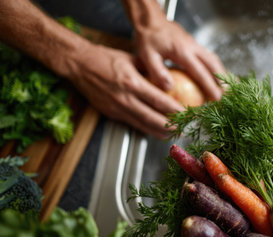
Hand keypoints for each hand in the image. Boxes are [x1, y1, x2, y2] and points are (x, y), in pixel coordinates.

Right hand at [69, 43, 184, 138]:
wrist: (79, 64)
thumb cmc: (105, 58)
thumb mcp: (132, 59)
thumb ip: (150, 69)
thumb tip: (169, 76)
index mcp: (132, 83)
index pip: (159, 101)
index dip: (175, 110)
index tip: (187, 114)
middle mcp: (125, 99)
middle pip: (153, 119)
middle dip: (170, 127)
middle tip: (184, 129)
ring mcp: (118, 109)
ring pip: (144, 126)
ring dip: (159, 132)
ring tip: (173, 134)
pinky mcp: (112, 114)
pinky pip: (133, 124)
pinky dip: (146, 128)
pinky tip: (155, 130)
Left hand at [135, 19, 224, 100]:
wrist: (151, 20)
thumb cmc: (148, 37)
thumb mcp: (147, 55)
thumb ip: (157, 71)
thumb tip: (169, 87)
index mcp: (182, 51)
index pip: (200, 71)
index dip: (210, 85)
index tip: (216, 97)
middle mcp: (192, 47)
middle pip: (213, 64)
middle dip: (223, 80)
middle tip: (228, 94)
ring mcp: (195, 45)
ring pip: (214, 60)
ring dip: (222, 73)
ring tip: (226, 88)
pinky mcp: (194, 45)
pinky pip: (209, 57)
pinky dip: (216, 68)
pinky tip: (216, 77)